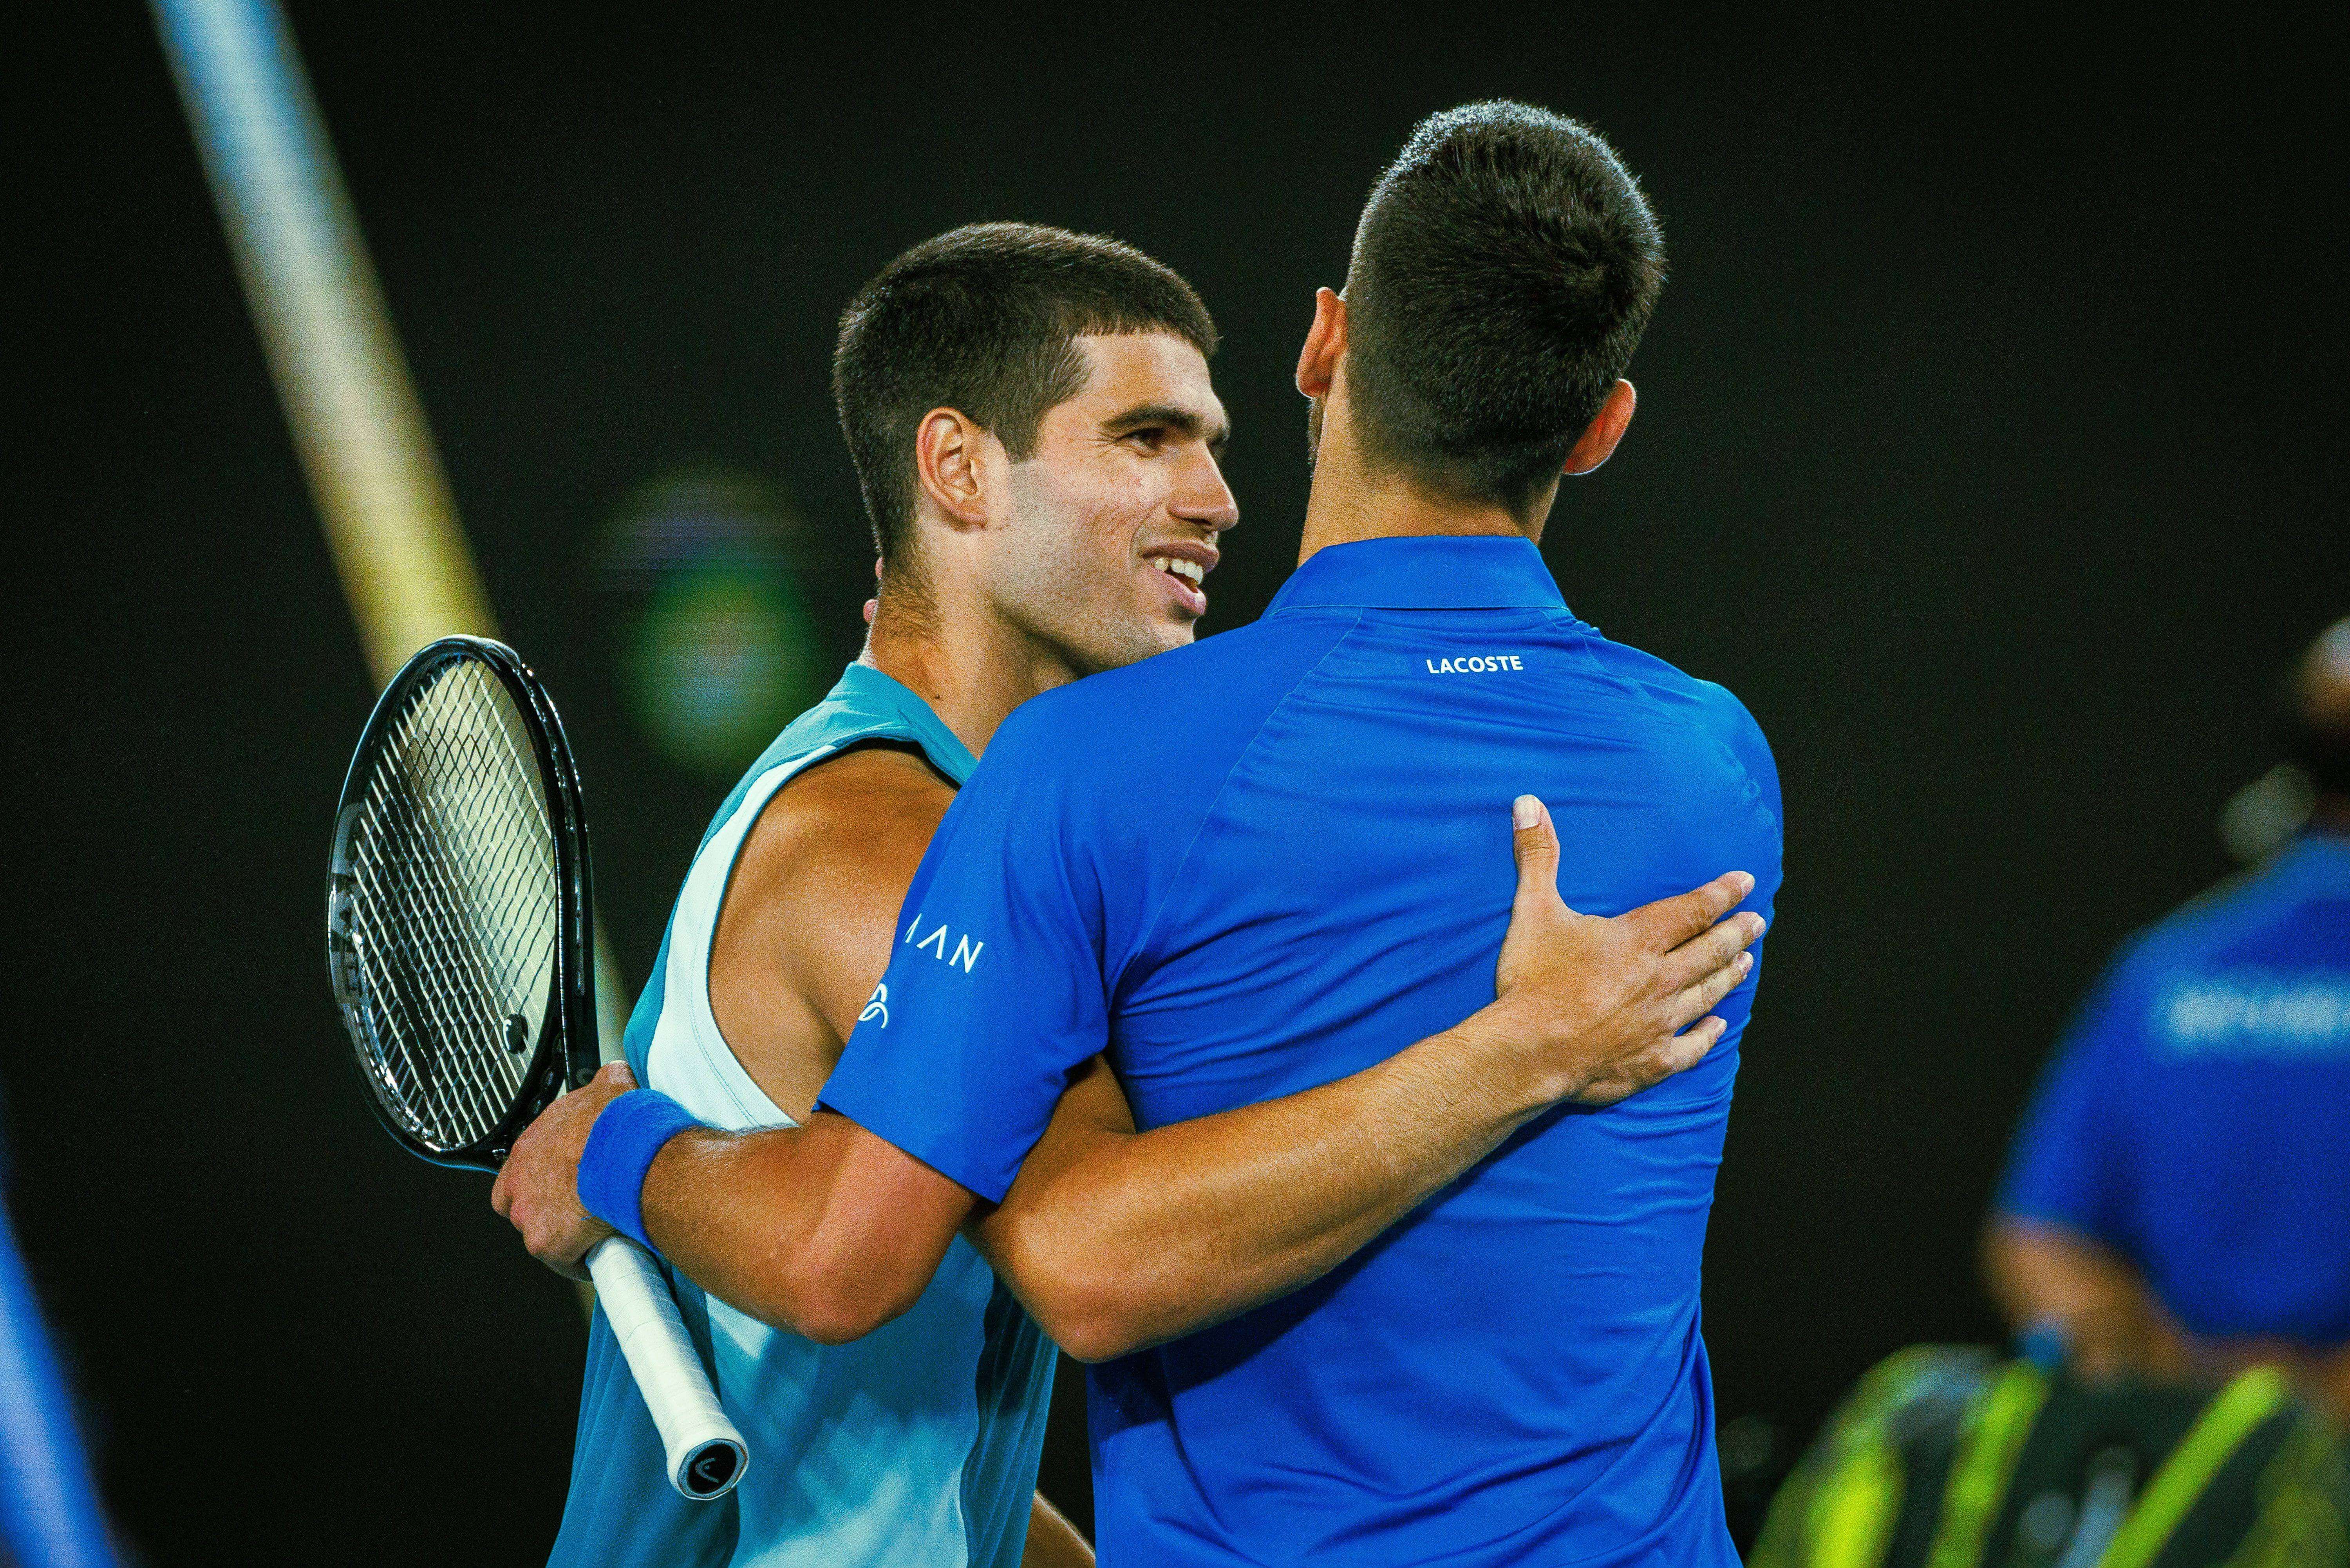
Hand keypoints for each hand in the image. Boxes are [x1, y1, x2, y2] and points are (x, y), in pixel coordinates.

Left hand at [490, 1060, 635, 1279]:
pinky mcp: (547, 1244)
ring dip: (566, 1235)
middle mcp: (519, 1182)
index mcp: (529, 1147)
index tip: (565, 1183)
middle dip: (548, 1211)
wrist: (628, 1154)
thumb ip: (604, 1082)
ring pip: (542, 1235)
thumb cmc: (619, 1122)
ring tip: (598, 1229)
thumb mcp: (611, 1086)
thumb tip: (615, 1075)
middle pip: (523, 1207)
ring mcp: (530, 1215)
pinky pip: (564, 1260)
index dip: (540, 1181)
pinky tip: (604, 1249)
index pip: (517, 1172)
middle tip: (581, 1209)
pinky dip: (582, 1258)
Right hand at [1484, 794, 1763, 1107]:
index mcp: (1637, 940)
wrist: (1530, 1051)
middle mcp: (1659, 979)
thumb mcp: (1532, 909)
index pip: (1692, 910)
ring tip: (1746, 963)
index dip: (1722, 893)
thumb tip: (1528, 802)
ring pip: (1707, 994)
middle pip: (1710, 951)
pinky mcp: (1653, 1061)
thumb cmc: (1532, 980)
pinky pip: (1692, 1047)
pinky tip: (1718, 1026)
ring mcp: (1660, 1022)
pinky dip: (1707, 1034)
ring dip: (1729, 976)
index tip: (1746, 882)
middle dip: (1737, 933)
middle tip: (1758, 923)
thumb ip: (1537, 855)